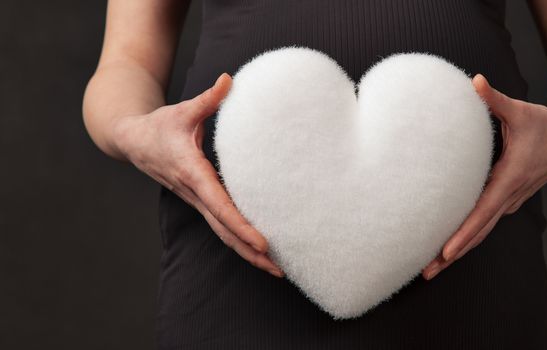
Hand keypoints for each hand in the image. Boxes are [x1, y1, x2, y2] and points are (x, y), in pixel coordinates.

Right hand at [112, 73, 283, 277]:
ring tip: (276, 269)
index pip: (220, 206)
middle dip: (251, 252)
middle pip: (225, 231)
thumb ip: (208, 99)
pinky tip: (259, 250)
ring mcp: (196, 201)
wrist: (132, 141)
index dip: (241, 225)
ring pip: (223, 233)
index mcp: (192, 174)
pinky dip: (239, 240)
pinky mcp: (199, 200)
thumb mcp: (183, 110)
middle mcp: (194, 194)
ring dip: (247, 253)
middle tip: (279, 270)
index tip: (262, 243)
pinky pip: (221, 225)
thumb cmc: (159, 126)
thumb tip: (229, 79)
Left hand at [422, 73, 546, 279]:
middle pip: (477, 233)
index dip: (463, 233)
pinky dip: (467, 237)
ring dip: (457, 250)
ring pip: (481, 232)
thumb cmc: (544, 124)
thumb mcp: (520, 110)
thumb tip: (474, 81)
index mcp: (510, 179)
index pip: (482, 212)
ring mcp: (509, 202)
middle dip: (451, 255)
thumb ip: (494, 98)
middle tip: (425, 273)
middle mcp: (509, 197)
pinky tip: (448, 245)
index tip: (444, 252)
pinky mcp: (507, 200)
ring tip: (431, 268)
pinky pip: (484, 223)